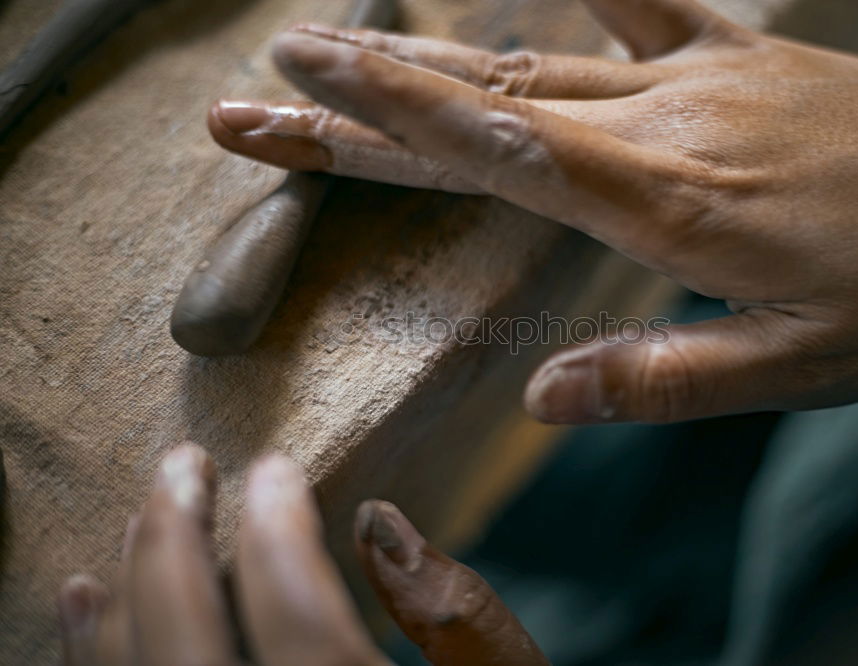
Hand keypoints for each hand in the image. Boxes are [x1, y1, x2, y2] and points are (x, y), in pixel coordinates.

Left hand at [58, 445, 546, 665]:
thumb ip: (456, 617)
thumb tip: (378, 523)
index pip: (297, 620)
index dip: (278, 531)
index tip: (274, 469)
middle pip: (187, 653)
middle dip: (176, 543)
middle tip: (185, 466)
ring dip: (119, 602)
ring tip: (133, 520)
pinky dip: (92, 664)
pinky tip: (84, 608)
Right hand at [208, 0, 857, 423]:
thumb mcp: (799, 367)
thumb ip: (665, 379)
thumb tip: (543, 399)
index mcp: (662, 203)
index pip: (490, 151)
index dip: (382, 120)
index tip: (292, 94)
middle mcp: (660, 124)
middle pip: (477, 104)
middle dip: (359, 98)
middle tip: (259, 92)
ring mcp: (698, 78)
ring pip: (531, 64)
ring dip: (427, 60)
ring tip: (340, 47)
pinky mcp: (738, 58)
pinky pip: (642, 5)